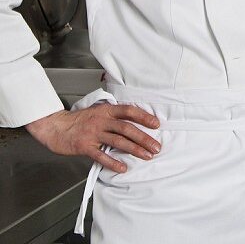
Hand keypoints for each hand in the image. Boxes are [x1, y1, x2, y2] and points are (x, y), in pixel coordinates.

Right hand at [24, 104, 160, 172]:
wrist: (55, 127)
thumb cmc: (79, 120)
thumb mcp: (98, 111)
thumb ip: (113, 116)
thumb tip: (134, 122)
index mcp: (106, 110)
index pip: (129, 111)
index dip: (144, 117)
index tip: (156, 124)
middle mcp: (101, 121)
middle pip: (127, 128)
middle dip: (144, 138)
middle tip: (156, 147)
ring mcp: (93, 133)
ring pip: (118, 141)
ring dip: (134, 149)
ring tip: (146, 156)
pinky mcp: (84, 146)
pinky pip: (101, 156)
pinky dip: (113, 162)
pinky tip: (123, 168)